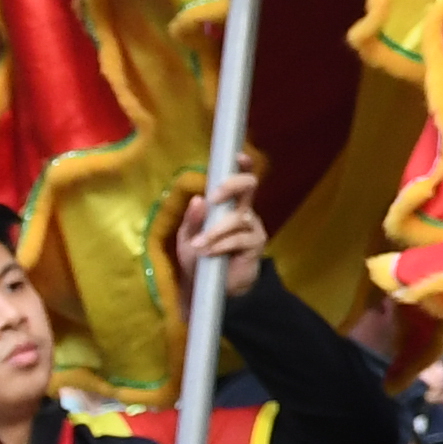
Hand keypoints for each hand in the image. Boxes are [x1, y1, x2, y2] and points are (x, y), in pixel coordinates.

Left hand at [170, 163, 267, 295]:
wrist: (208, 288)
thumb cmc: (198, 258)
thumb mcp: (187, 238)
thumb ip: (192, 219)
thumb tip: (199, 199)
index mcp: (228, 205)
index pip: (239, 181)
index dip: (243, 166)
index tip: (239, 155)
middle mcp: (244, 211)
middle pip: (248, 187)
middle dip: (230, 187)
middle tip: (212, 198)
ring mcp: (252, 227)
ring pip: (238, 217)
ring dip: (216, 230)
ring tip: (199, 244)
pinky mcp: (256, 245)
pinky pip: (239, 238)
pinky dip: (221, 244)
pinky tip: (209, 252)